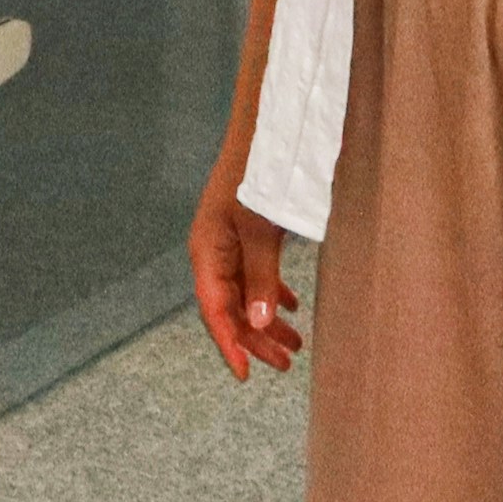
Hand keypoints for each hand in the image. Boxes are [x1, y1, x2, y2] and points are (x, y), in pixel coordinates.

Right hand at [190, 181, 304, 378]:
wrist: (266, 125)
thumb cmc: (258, 174)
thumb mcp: (262, 228)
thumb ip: (261, 275)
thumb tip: (259, 323)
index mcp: (207, 251)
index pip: (215, 310)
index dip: (230, 344)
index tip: (245, 375)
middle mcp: (213, 250)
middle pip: (231, 306)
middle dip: (256, 338)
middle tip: (286, 362)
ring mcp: (229, 240)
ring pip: (246, 292)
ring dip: (268, 320)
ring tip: (295, 345)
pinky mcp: (246, 230)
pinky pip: (255, 272)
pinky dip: (273, 292)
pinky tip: (291, 306)